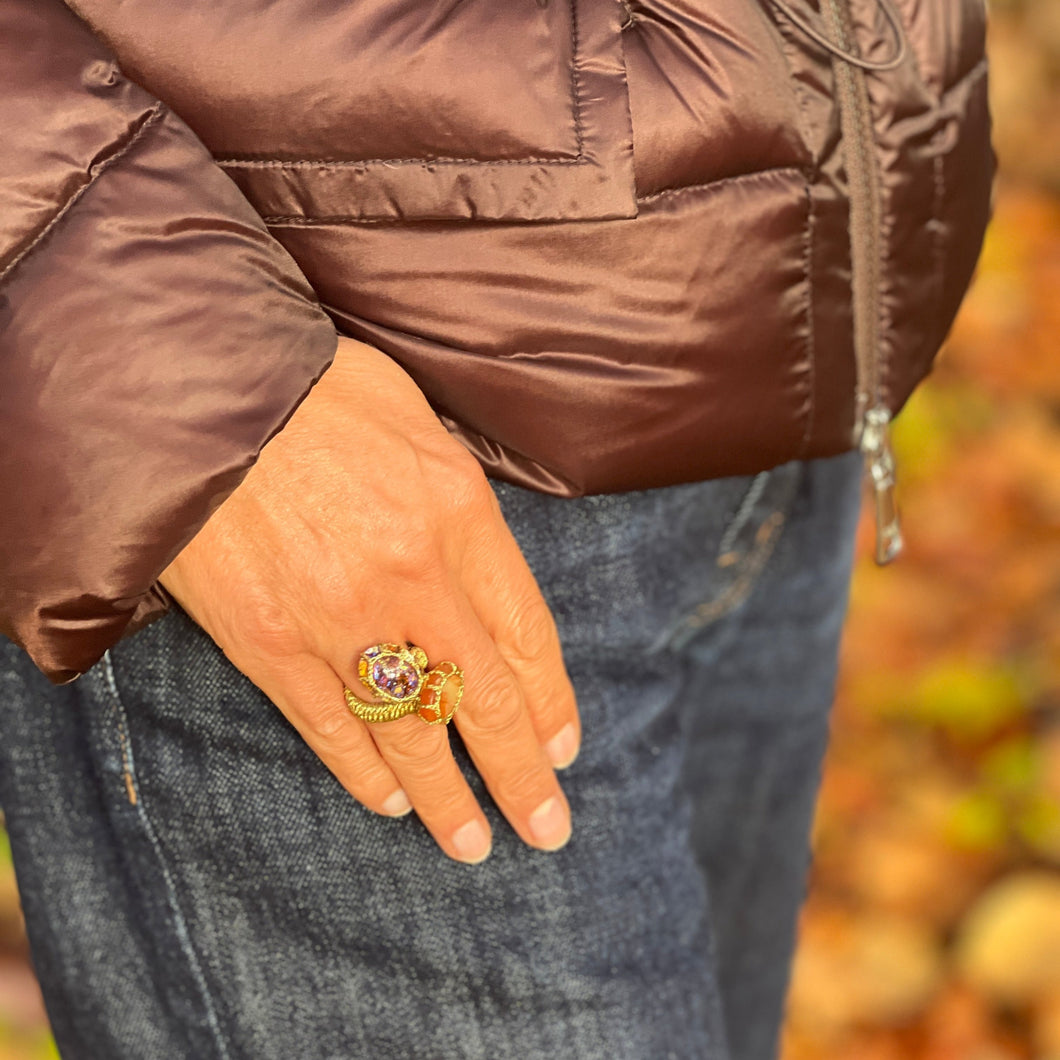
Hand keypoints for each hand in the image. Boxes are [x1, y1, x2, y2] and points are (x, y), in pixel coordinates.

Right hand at [159, 336, 579, 862]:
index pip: (526, 634)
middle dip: (520, 775)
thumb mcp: (419, 419)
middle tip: (548, 830)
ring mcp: (339, 618)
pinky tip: (390, 804)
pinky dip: (363, 774)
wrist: (194, 391)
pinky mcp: (269, 644)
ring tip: (472, 845)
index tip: (563, 749)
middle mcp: (411, 578)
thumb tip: (481, 559)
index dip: (551, 702)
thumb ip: (460, 499)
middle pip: (483, 701)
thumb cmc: (315, 389)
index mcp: (459, 514)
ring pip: (410, 732)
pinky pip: (329, 727)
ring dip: (448, 798)